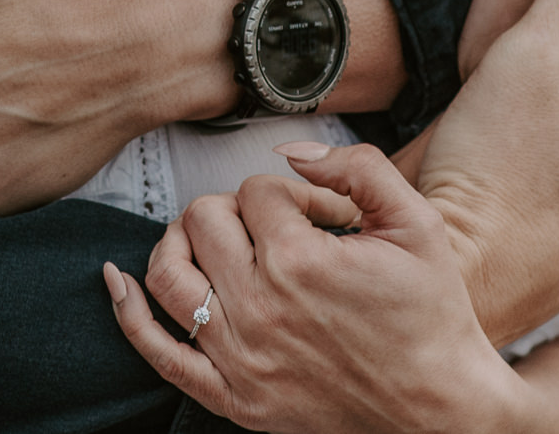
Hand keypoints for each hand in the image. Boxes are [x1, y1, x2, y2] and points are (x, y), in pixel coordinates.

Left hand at [105, 147, 530, 433]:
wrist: (441, 412)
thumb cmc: (433, 319)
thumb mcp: (419, 223)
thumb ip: (357, 167)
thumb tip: (292, 151)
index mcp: (300, 261)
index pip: (258, 190)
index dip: (294, 194)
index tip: (325, 217)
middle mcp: (259, 308)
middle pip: (204, 218)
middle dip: (237, 208)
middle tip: (274, 227)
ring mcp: (240, 357)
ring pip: (168, 273)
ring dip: (180, 242)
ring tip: (210, 239)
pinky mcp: (233, 397)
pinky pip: (158, 352)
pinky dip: (128, 312)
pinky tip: (117, 280)